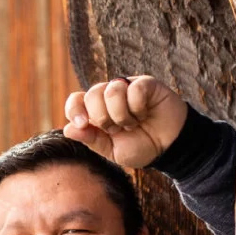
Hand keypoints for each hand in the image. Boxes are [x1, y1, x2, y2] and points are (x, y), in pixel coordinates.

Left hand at [63, 76, 187, 168]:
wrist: (168, 147)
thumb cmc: (140, 147)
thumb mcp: (111, 150)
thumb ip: (91, 140)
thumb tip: (67, 129)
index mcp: (96, 111)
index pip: (76, 100)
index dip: (74, 110)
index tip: (82, 124)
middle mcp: (109, 96)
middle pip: (92, 94)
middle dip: (103, 117)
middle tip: (117, 130)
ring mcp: (127, 87)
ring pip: (111, 90)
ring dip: (121, 114)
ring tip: (132, 124)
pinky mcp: (146, 84)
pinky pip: (134, 88)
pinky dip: (138, 108)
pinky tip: (145, 114)